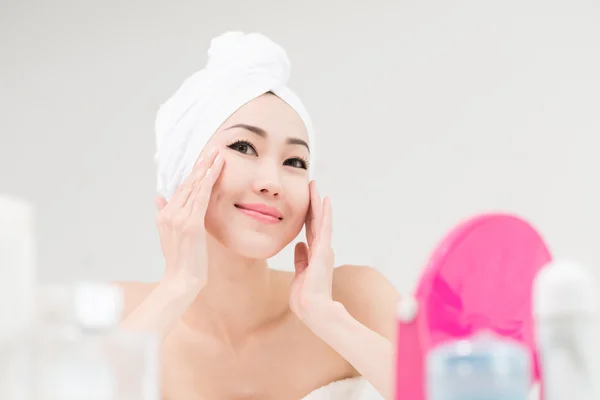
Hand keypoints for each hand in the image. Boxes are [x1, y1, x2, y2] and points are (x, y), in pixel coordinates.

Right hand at [154, 147, 223, 290]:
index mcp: (164, 214)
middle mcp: (169, 214)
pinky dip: (208, 182)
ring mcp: (179, 218)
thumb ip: (164, 212)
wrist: (181, 280)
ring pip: (195, 188)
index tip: (204, 158)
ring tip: (217, 154)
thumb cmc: (181, 260)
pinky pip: (201, 198)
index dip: (194, 172)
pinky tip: (215, 171)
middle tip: (213, 149)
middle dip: (201, 165)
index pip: (181, 188)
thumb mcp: (169, 235)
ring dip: (207, 169)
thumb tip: (158, 196)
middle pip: (188, 184)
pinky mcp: (190, 225)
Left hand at [290, 181, 334, 321]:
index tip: (306, 200)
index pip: (310, 230)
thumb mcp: (299, 274)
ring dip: (318, 202)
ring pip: (320, 220)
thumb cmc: (305, 297)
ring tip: (315, 186)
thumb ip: (301, 259)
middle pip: (315, 221)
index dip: (307, 214)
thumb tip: (299, 245)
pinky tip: (325, 200)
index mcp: (314, 255)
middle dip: (312, 202)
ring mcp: (323, 249)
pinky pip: (324, 228)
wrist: (312, 309)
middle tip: (311, 184)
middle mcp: (321, 250)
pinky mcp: (324, 251)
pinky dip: (325, 213)